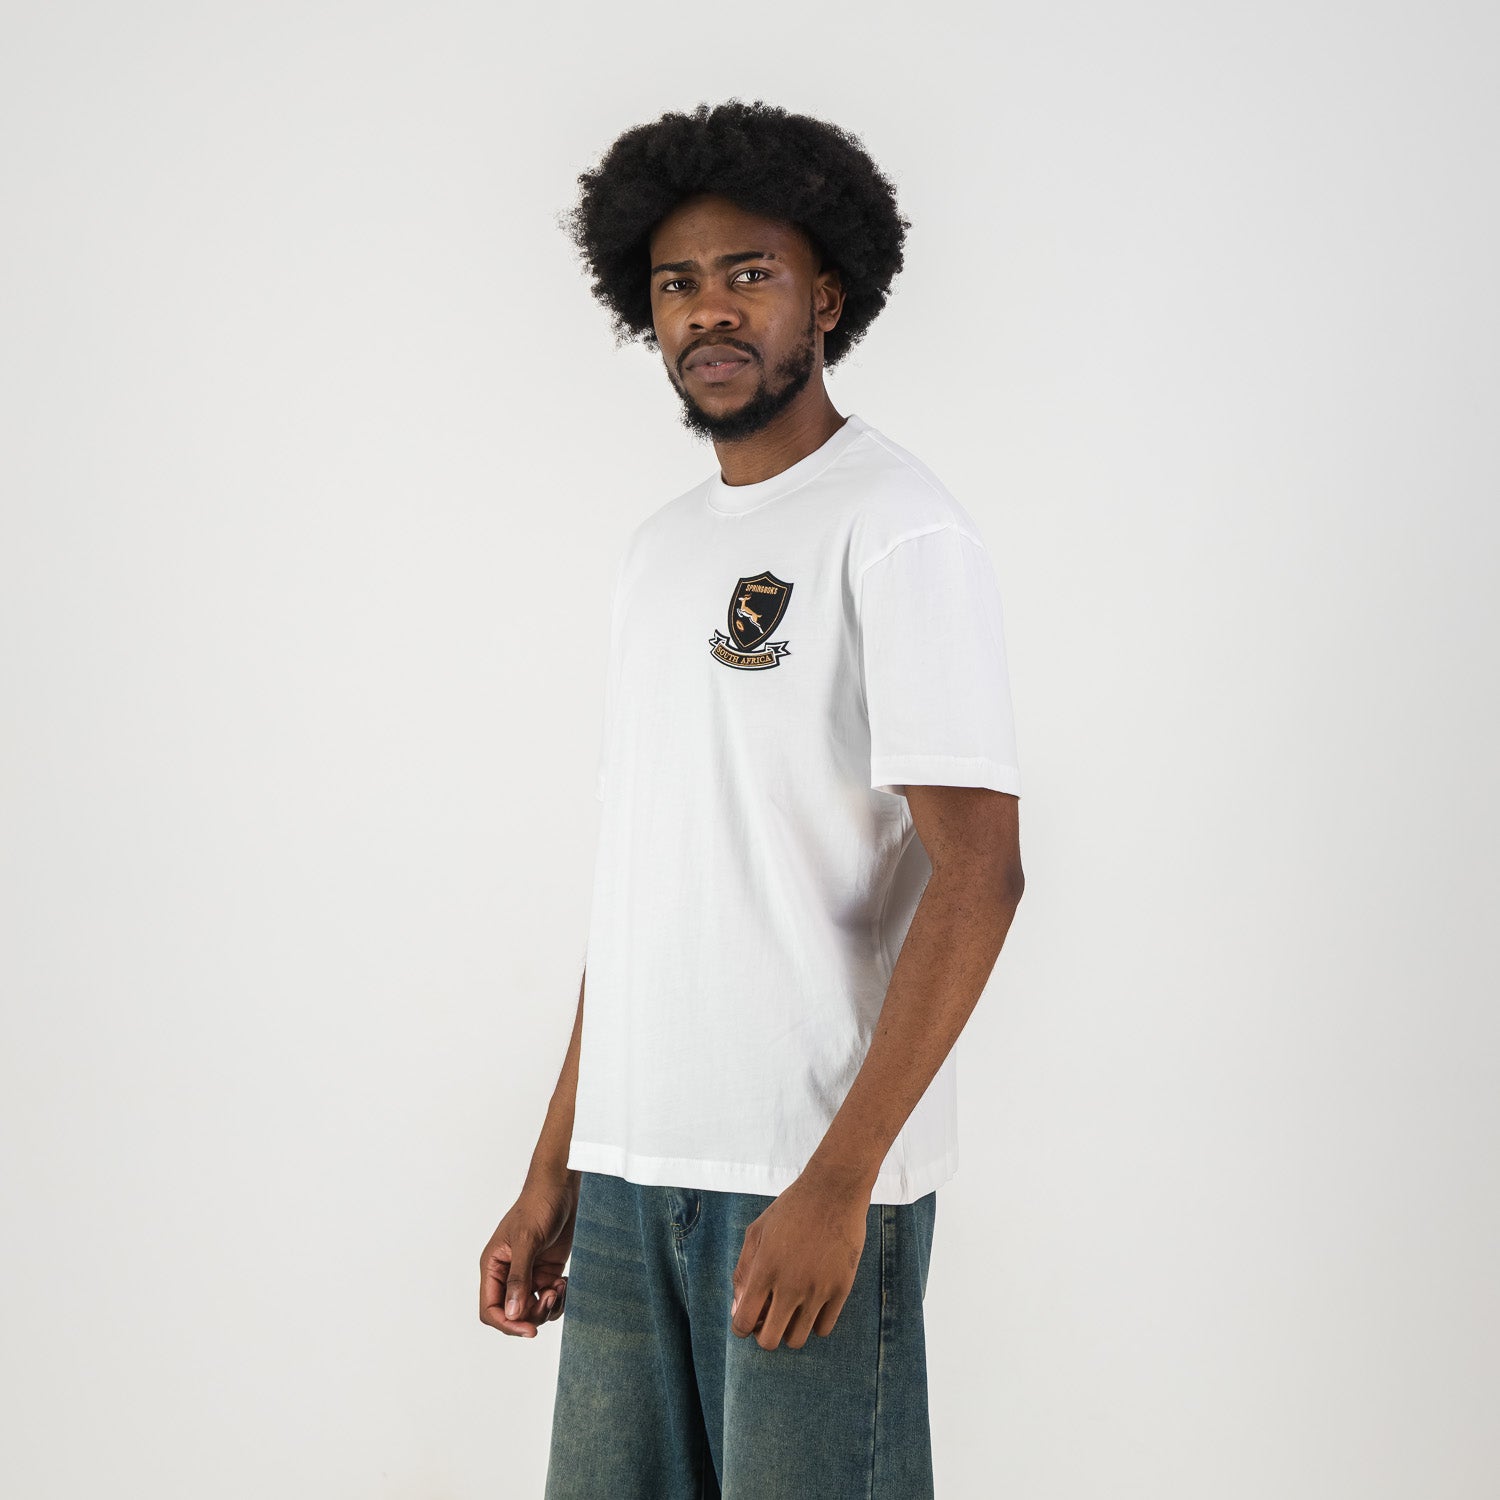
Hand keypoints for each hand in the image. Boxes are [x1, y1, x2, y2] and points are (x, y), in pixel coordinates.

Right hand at [480, 1173, 578, 1337]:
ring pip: (534, 1309)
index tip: (529, 1330)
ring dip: (548, 1306)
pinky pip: (550, 1298)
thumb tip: (513, 1313)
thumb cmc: (537, 1205)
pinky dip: (559, 1298)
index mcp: (493, 1266)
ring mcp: (529, 1273)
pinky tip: (565, 1282)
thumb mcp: (526, 1240)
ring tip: (560, 1287)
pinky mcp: (547, 1271)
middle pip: (514, 1314)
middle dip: (533, 1314)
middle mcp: (508, 1274)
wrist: (562, 1188)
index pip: (490, 1309)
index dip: (507, 1324)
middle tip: (551, 1296)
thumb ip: (519, 1278)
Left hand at [729, 1169, 870, 1350]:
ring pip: (797, 1339)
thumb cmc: (791, 1209)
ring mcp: (817, 1289)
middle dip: (764, 1333)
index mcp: (764, 1269)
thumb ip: (743, 1270)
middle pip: (769, 1341)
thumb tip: (738, 1308)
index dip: (742, 1326)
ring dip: (790, 1330)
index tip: (750, 1317)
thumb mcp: (757, 1231)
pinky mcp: (841, 1289)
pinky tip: (813, 1302)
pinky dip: (815, 1322)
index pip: (744, 1322)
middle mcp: (789, 1284)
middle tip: (770, 1315)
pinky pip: (824, 1329)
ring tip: (792, 1309)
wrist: (834, 1190)